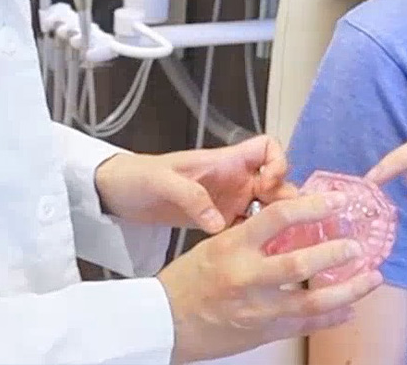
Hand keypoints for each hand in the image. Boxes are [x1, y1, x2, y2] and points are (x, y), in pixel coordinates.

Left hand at [95, 135, 296, 233]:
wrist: (118, 193)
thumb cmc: (139, 177)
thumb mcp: (163, 182)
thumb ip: (191, 197)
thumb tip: (218, 224)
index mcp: (224, 161)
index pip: (267, 148)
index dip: (278, 162)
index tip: (270, 185)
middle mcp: (233, 179)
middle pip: (276, 182)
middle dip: (287, 200)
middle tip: (288, 227)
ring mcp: (227, 201)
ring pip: (267, 207)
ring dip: (277, 223)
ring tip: (283, 247)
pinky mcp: (218, 221)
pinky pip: (249, 227)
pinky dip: (258, 238)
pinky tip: (260, 257)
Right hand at [157, 191, 383, 362]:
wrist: (167, 322)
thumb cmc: (189, 278)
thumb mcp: (215, 244)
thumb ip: (252, 235)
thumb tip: (291, 223)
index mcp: (234, 245)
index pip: (279, 217)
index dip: (312, 206)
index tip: (337, 200)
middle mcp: (247, 276)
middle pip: (301, 262)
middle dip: (336, 252)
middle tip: (358, 244)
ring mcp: (258, 309)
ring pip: (312, 300)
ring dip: (347, 289)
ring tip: (372, 278)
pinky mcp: (263, 333)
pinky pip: (305, 324)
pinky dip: (331, 317)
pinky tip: (350, 307)